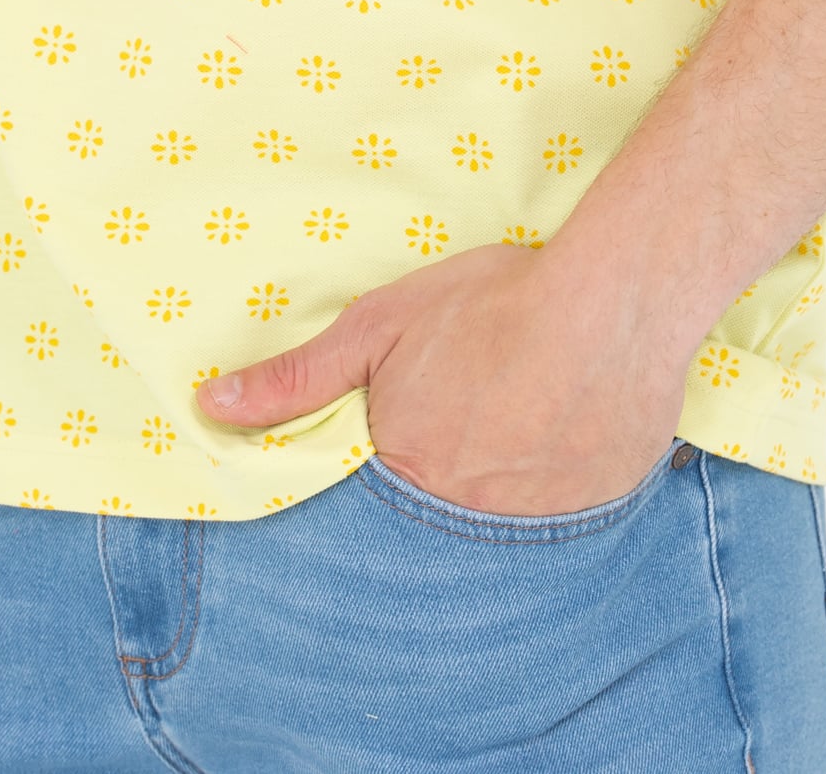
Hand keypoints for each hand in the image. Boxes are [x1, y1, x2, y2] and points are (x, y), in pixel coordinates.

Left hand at [193, 235, 694, 517]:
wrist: (612, 298)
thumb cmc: (489, 305)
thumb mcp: (379, 326)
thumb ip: (297, 377)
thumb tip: (213, 407)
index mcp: (406, 476)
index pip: (372, 510)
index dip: (389, 470)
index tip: (408, 440)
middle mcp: (466, 520)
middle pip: (438, 519)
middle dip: (447, 479)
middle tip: (474, 423)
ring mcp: (537, 527)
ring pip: (502, 520)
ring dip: (502, 483)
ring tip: (519, 421)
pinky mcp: (596, 515)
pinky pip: (564, 519)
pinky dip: (558, 484)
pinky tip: (564, 432)